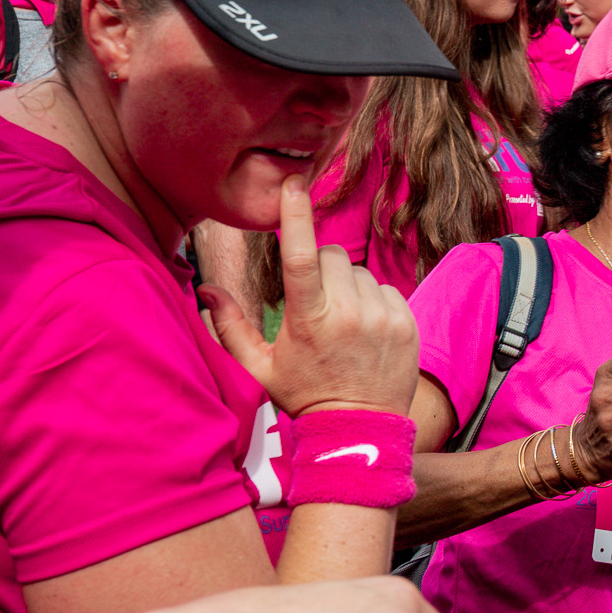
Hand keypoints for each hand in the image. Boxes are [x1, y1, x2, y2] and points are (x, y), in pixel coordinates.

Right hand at [202, 175, 418, 416]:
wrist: (360, 427)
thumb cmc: (303, 395)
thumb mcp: (258, 367)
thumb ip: (229, 326)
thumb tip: (205, 289)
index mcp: (308, 319)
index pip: (299, 257)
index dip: (296, 217)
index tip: (294, 185)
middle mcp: (348, 312)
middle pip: (331, 255)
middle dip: (319, 267)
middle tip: (314, 302)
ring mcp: (381, 315)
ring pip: (359, 270)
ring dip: (347, 285)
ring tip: (340, 322)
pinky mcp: (406, 320)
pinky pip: (385, 287)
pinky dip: (372, 299)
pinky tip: (364, 328)